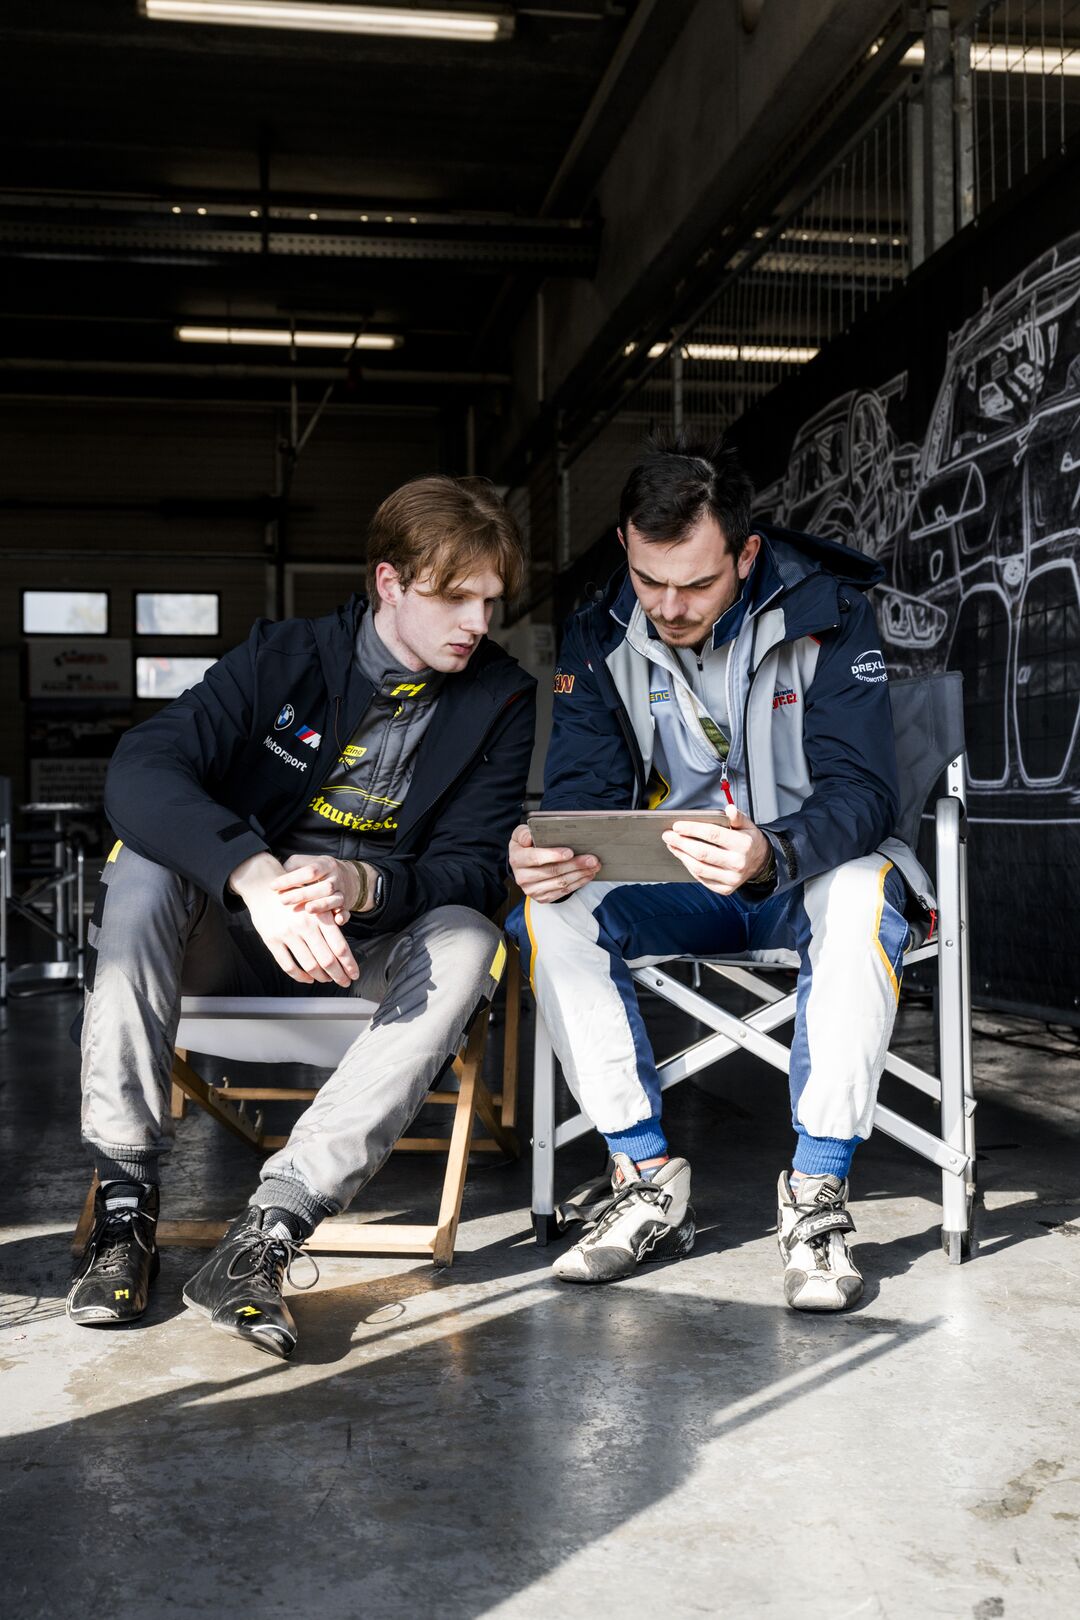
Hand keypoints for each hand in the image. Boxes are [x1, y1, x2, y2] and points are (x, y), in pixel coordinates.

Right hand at [228, 852, 359, 986]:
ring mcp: (287, 934)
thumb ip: (330, 923)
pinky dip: (300, 976)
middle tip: (344, 982)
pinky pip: (288, 966)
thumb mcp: (316, 903)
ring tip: (327, 979)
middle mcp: (305, 925)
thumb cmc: (296, 896)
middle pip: (327, 960)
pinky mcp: (272, 940)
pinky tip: (308, 978)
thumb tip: (345, 951)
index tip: (354, 975)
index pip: (340, 947)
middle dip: (339, 975)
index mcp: (320, 915)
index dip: (349, 964)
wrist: (264, 887)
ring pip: (309, 965)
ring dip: (321, 977)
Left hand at [271, 854, 370, 925]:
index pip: (309, 871)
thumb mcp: (305, 862)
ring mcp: (342, 892)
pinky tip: (336, 920)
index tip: (272, 886)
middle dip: (303, 894)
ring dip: (322, 905)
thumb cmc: (317, 870)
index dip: (291, 878)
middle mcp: (335, 878)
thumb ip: (291, 868)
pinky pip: (346, 911)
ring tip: (307, 909)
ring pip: (335, 899)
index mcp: (325, 864)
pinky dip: (342, 916)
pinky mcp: (346, 905)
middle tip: (283, 901)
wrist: (348, 877)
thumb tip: (276, 879)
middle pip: (323, 886)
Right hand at [508, 823, 599, 903]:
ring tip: (594, 865)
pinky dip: (578, 883)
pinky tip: (588, 875)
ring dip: (580, 874)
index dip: (553, 855)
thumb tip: (529, 838)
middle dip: (575, 865)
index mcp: (517, 859)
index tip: (570, 852)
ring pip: (561, 883)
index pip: (535, 858)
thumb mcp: (521, 834)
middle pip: (552, 871)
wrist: (523, 865)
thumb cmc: (526, 846)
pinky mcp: (542, 897)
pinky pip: (563, 891)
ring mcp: (532, 890)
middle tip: (591, 859)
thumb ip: (524, 833)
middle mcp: (522, 877)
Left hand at [661, 805, 772, 895]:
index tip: (677, 826)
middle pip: (702, 853)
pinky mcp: (725, 889)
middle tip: (668, 835)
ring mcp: (731, 878)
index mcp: (743, 845)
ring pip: (699, 868)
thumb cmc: (749, 841)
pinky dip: (689, 867)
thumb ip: (738, 816)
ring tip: (672, 845)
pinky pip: (702, 878)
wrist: (760, 863)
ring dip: (682, 855)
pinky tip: (683, 857)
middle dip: (681, 843)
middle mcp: (738, 863)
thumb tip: (729, 809)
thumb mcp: (748, 825)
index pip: (713, 834)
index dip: (692, 829)